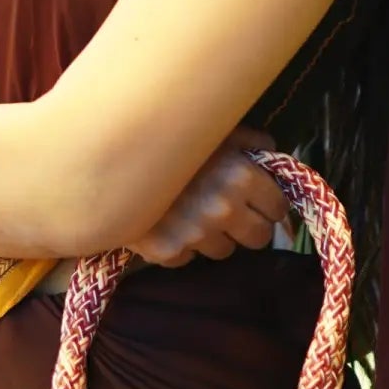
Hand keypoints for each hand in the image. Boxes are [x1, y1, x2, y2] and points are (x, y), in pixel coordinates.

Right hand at [125, 131, 289, 265]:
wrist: (111, 156)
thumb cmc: (172, 139)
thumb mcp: (215, 130)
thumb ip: (250, 141)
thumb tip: (272, 152)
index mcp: (242, 176)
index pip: (277, 208)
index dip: (269, 204)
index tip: (259, 201)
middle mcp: (224, 209)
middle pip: (258, 238)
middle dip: (249, 226)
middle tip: (233, 214)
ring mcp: (196, 234)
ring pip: (223, 251)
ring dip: (215, 237)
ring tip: (195, 216)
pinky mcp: (168, 252)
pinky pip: (187, 258)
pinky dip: (181, 246)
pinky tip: (169, 224)